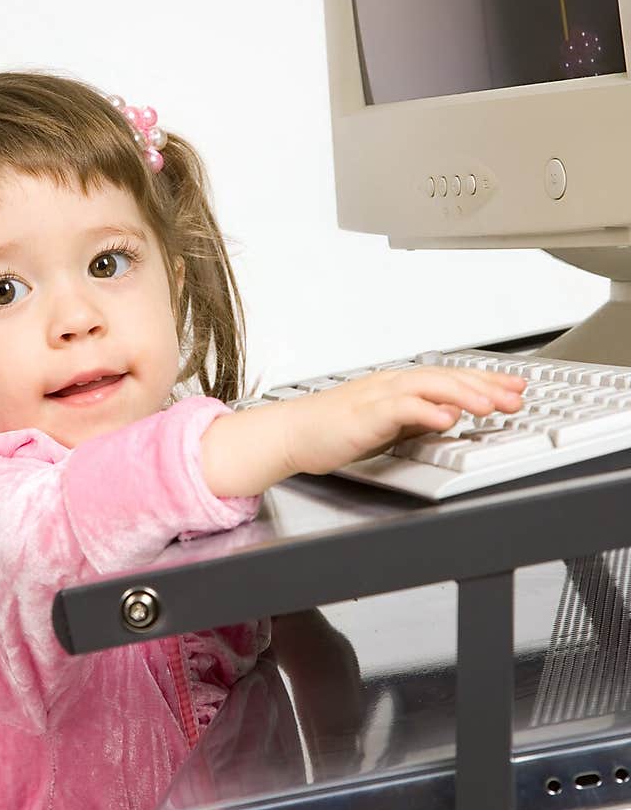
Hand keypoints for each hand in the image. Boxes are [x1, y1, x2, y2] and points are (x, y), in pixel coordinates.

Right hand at [279, 366, 525, 476]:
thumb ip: (416, 418)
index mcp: (399, 385)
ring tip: (491, 405)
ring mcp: (378, 396)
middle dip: (485, 385)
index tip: (515, 386)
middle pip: (446, 377)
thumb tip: (450, 417)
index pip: (450, 377)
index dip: (485, 380)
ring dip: (463, 394)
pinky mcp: (365, 414)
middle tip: (517, 394)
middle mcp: (392, 384)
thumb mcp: (386, 423)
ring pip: (428, 386)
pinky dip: (426, 411)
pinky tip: (447, 418)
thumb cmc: (332, 429)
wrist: (292, 432)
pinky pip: (401, 408)